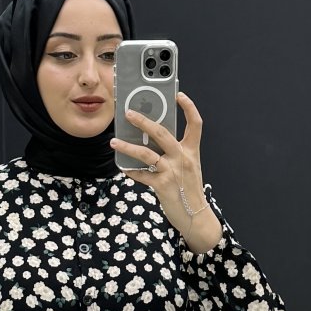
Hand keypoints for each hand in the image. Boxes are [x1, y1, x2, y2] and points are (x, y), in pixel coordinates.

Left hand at [109, 90, 219, 246]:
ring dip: (128, 147)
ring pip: (146, 153)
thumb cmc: (189, 190)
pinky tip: (123, 168)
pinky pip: (142, 175)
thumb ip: (175, 153)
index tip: (179, 95)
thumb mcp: (188, 167)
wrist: (196, 216)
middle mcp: (182, 158)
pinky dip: (131, 171)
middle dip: (144, 121)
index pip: (195, 124)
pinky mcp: (162, 186)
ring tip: (114, 142)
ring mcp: (172, 172)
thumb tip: (152, 140)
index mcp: (191, 151)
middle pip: (163, 133)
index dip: (189, 107)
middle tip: (129, 113)